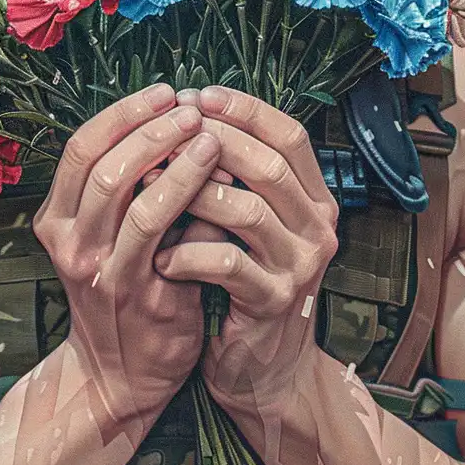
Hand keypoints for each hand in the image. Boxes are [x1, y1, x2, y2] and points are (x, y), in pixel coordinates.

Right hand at [33, 85, 223, 433]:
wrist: (122, 375)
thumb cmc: (128, 296)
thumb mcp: (112, 239)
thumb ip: (134, 190)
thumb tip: (186, 125)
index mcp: (56, 218)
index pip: (80, 147)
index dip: (122, 113)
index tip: (163, 94)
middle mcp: (67, 240)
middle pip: (97, 160)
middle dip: (146, 124)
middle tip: (189, 105)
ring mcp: (94, 265)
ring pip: (123, 187)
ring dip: (167, 150)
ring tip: (205, 129)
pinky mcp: (129, 287)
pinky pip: (156, 225)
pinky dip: (184, 187)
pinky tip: (213, 168)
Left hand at [150, 88, 339, 421]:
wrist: (261, 370)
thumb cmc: (241, 290)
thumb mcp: (243, 229)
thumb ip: (231, 181)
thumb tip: (185, 122)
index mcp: (312, 199)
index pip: (289, 134)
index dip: (244, 109)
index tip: (195, 94)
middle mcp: (317, 226)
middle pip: (269, 165)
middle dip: (210, 143)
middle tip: (164, 136)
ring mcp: (300, 265)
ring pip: (246, 210)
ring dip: (190, 195)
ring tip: (147, 194)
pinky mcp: (275, 303)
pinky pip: (226, 264)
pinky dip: (185, 254)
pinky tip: (158, 257)